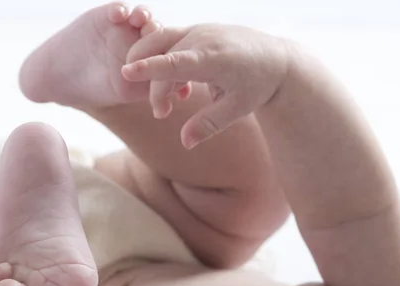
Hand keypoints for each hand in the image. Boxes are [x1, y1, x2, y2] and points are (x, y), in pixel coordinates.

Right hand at [122, 24, 289, 148]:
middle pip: (162, 62)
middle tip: (162, 114)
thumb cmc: (256, 86)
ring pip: (159, 46)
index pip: (175, 62)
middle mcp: (203, 38)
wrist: (274, 58)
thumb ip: (208, 125)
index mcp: (215, 58)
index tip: (125, 73)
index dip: (150, 68)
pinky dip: (162, 62)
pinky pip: (167, 42)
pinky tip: (177, 83)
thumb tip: (184, 143)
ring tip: (166, 98)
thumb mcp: (237, 110)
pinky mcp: (194, 29)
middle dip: (156, 91)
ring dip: (153, 72)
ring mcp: (197, 30)